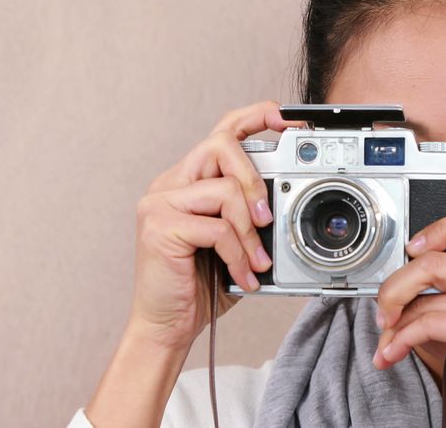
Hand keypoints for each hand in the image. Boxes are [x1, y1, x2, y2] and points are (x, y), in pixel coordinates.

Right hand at [129, 100, 303, 349]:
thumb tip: (283, 204)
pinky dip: (238, 255)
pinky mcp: (160, 227)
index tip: (285, 119)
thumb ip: (249, 217)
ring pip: (224, 189)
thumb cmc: (199, 286)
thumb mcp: (234, 243)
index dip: (254, 118)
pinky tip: (242, 276)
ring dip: (250, 231)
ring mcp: (160, 203)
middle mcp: (170, 185)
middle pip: (220, 145)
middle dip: (255, 178)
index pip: (221, 134)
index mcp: (187, 182)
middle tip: (267, 217)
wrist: (166, 326)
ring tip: (256, 261)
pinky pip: (218, 228)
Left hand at [373, 210, 445, 426]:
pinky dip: (400, 340)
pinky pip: (425, 323)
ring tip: (386, 344)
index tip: (412, 247)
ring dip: (393, 324)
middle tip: (383, 312)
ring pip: (423, 297)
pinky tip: (393, 354)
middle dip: (394, 287)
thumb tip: (398, 294)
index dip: (440, 228)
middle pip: (432, 260)